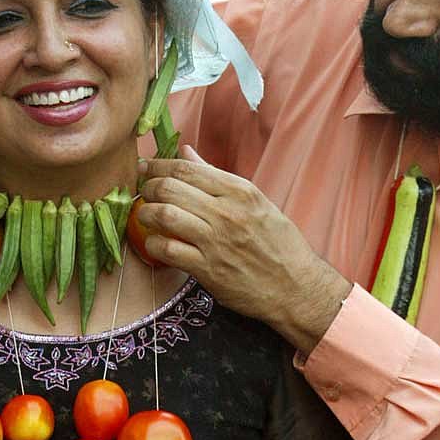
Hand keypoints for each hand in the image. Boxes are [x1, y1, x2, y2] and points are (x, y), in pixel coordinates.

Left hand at [138, 150, 350, 354]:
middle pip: (171, 188)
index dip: (159, 165)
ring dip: (146, 214)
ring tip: (145, 216)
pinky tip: (154, 244)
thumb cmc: (279, 245)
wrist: (296, 288)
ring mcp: (216, 241)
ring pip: (165, 215)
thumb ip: (218, 178)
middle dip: (148, 188)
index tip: (146, 168)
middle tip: (143, 193)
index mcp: (240, 191)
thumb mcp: (256, 202)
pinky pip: (168, 250)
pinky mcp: (208, 270)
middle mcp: (227, 212)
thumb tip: (186, 152)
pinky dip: (152, 244)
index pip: (187, 169)